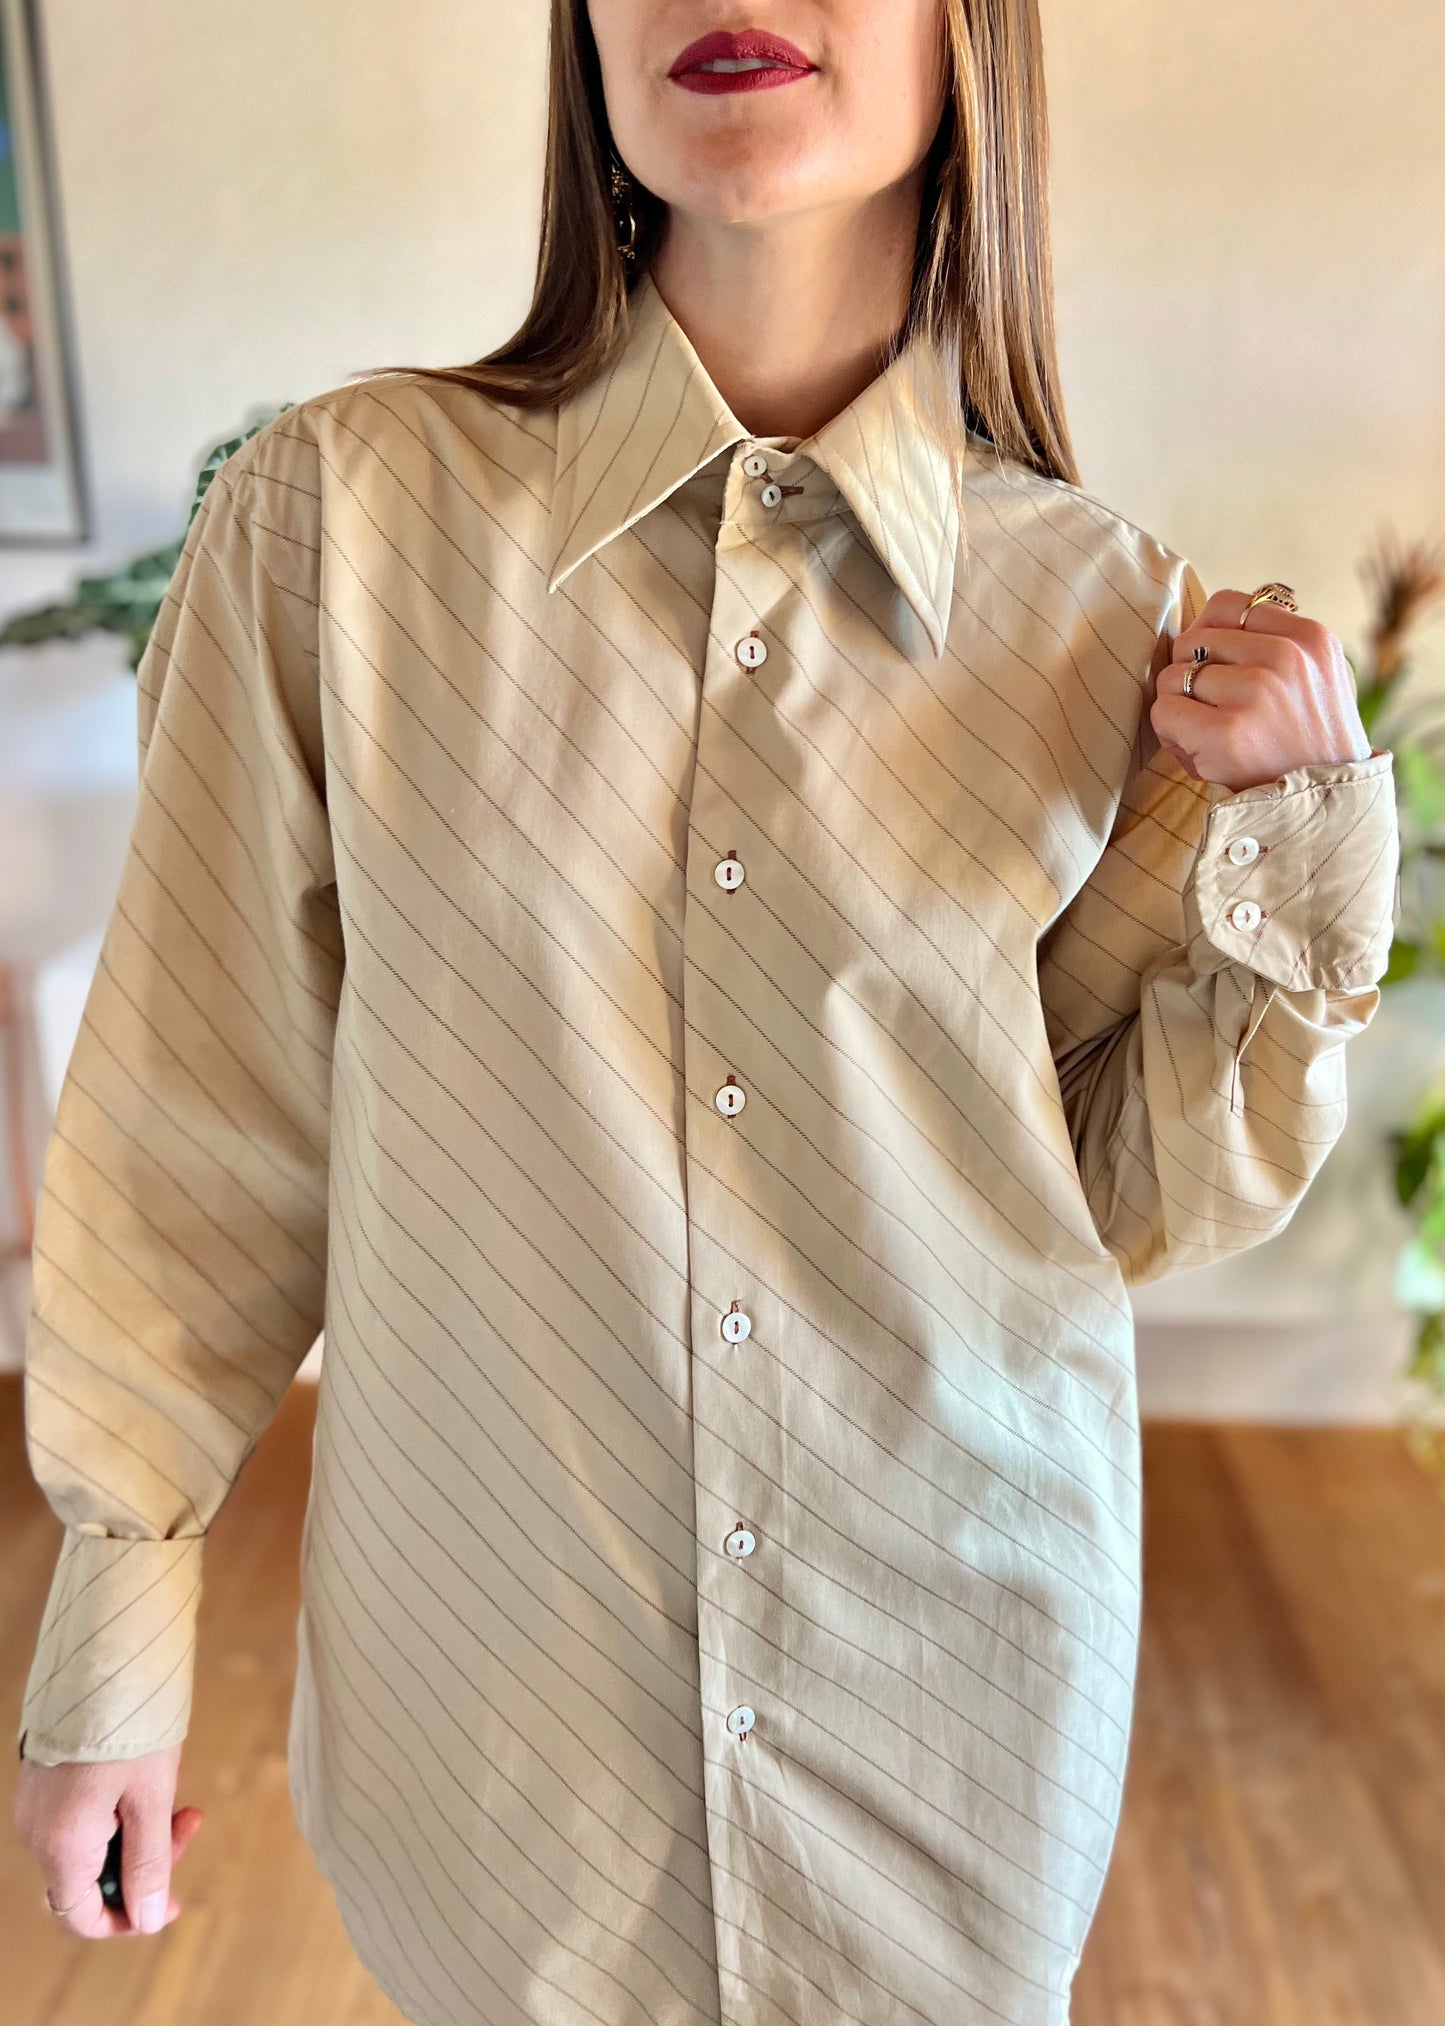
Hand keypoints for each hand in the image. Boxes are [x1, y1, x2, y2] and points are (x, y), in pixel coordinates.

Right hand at [13, 1744, 203, 1937]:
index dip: (127, 1919)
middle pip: (91, 1876)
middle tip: (190, 1819)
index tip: (171, 1901)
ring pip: (91, 1841)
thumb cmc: (129, 1725)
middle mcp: (37, 1830)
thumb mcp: (152, 1797)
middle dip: (146, 1859)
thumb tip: (148, 1919)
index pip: (80, 1915)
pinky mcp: (45, 1774)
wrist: (101, 1655)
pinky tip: (149, 1772)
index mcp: (60, 1844)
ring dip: (137, 1828)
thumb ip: (149, 1863)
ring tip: (177, 1787)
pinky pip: (81, 1811)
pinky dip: (118, 1806)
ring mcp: (37, 1800)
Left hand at [1151, 587, 1373, 790]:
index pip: (1229, 604)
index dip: (1209, 637)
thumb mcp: (1315, 678)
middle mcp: (1286, 657)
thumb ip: (1273, 644)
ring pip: (1172, 676)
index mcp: (1310, 637)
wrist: (1327, 807)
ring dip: (1180, 708)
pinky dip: (1171, 734)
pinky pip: (1165, 712)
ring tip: (1210, 734)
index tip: (1220, 669)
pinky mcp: (1227, 732)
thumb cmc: (1308, 744)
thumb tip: (1201, 623)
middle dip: (1191, 676)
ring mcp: (1257, 692)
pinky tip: (1199, 752)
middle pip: (1192, 641)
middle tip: (1216, 711)